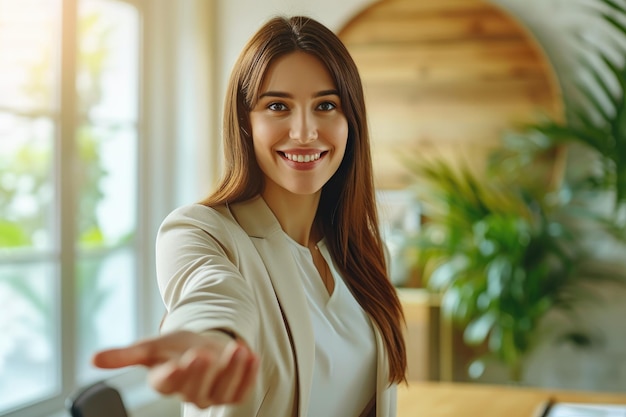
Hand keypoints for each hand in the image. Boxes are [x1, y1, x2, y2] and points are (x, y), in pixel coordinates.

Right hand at [92, 330, 258, 407]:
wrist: (203, 348)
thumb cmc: (175, 348)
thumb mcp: (153, 346)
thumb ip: (126, 355)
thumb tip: (93, 359)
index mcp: (166, 381)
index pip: (167, 383)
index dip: (173, 374)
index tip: (179, 361)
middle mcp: (188, 392)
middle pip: (194, 389)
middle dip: (201, 372)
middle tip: (203, 353)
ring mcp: (212, 394)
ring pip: (222, 390)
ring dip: (232, 371)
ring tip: (237, 349)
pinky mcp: (232, 392)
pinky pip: (241, 388)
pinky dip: (248, 374)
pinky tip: (252, 356)